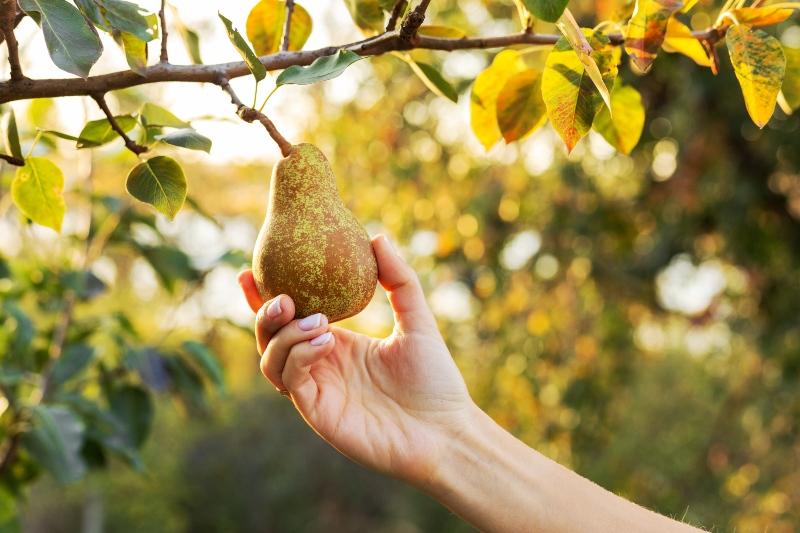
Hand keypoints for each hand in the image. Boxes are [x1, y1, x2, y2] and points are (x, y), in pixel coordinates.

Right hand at [238, 235, 473, 486]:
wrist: (446, 430)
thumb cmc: (435, 379)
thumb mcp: (418, 321)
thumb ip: (399, 280)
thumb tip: (377, 236)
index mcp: (335, 343)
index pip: (288, 318)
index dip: (262, 296)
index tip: (249, 269)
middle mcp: (319, 366)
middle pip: (270, 338)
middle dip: (266, 314)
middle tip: (284, 297)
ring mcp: (317, 390)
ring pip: (272, 360)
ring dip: (285, 336)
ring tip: (316, 320)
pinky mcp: (319, 413)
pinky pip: (291, 381)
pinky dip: (299, 357)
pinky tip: (327, 342)